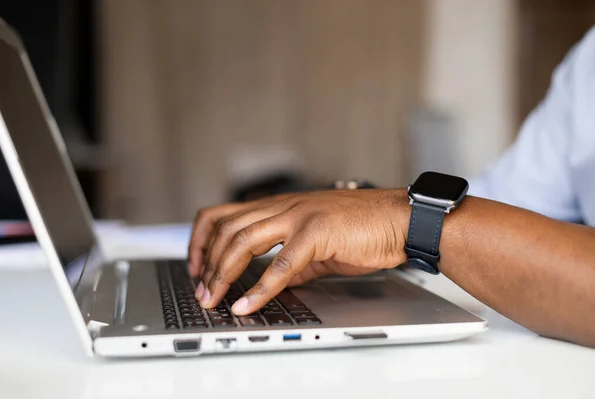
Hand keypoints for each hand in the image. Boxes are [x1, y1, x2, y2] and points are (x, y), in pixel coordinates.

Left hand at [188, 189, 409, 314]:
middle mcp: (283, 206)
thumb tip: (272, 282)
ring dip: (222, 272)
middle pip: (226, 227)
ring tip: (213, 298)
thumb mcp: (317, 244)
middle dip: (206, 261)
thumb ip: (291, 261)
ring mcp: (298, 216)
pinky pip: (279, 264)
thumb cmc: (363, 228)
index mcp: (281, 206)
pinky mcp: (316, 232)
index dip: (202, 240)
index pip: (225, 214)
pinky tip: (246, 305)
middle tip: (201, 290)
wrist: (398, 220)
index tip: (196, 266)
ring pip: (242, 239)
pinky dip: (259, 289)